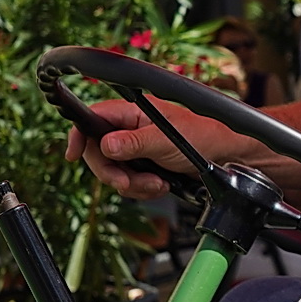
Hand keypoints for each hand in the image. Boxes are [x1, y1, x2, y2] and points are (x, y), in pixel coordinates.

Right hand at [63, 98, 212, 199]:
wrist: (227, 156)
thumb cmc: (203, 135)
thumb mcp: (166, 140)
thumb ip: (135, 143)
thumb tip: (106, 145)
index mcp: (132, 112)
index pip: (92, 119)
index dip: (79, 136)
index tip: (73, 154)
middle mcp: (131, 129)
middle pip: (98, 153)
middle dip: (114, 173)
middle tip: (130, 181)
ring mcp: (137, 149)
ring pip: (114, 172)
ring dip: (134, 184)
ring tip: (157, 182)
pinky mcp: (146, 166)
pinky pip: (130, 183)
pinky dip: (143, 189)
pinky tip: (161, 185)